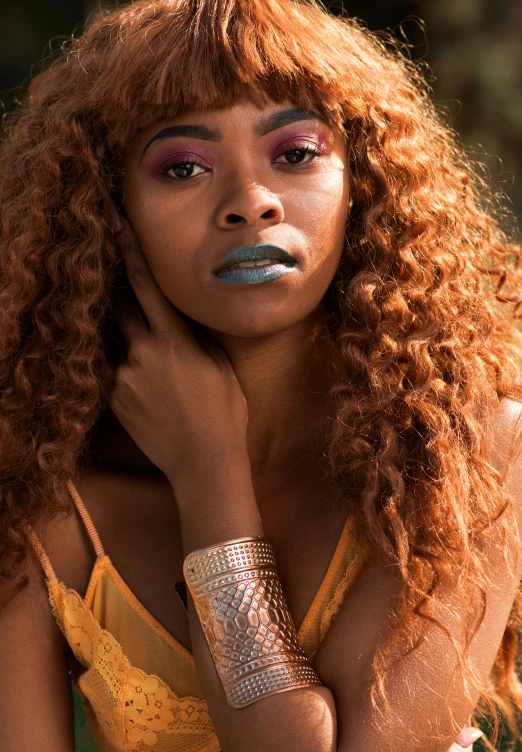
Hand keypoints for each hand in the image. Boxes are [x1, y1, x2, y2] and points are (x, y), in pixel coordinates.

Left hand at [102, 217, 248, 484]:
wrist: (203, 463)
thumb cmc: (224, 413)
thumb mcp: (220, 365)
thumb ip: (194, 336)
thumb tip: (179, 317)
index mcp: (174, 340)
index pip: (145, 286)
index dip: (129, 252)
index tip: (115, 224)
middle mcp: (142, 353)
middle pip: (123, 309)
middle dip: (128, 301)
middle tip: (146, 308)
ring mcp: (123, 377)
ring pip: (124, 346)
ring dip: (139, 349)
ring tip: (168, 379)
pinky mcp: (114, 398)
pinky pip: (119, 374)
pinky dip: (134, 375)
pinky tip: (158, 397)